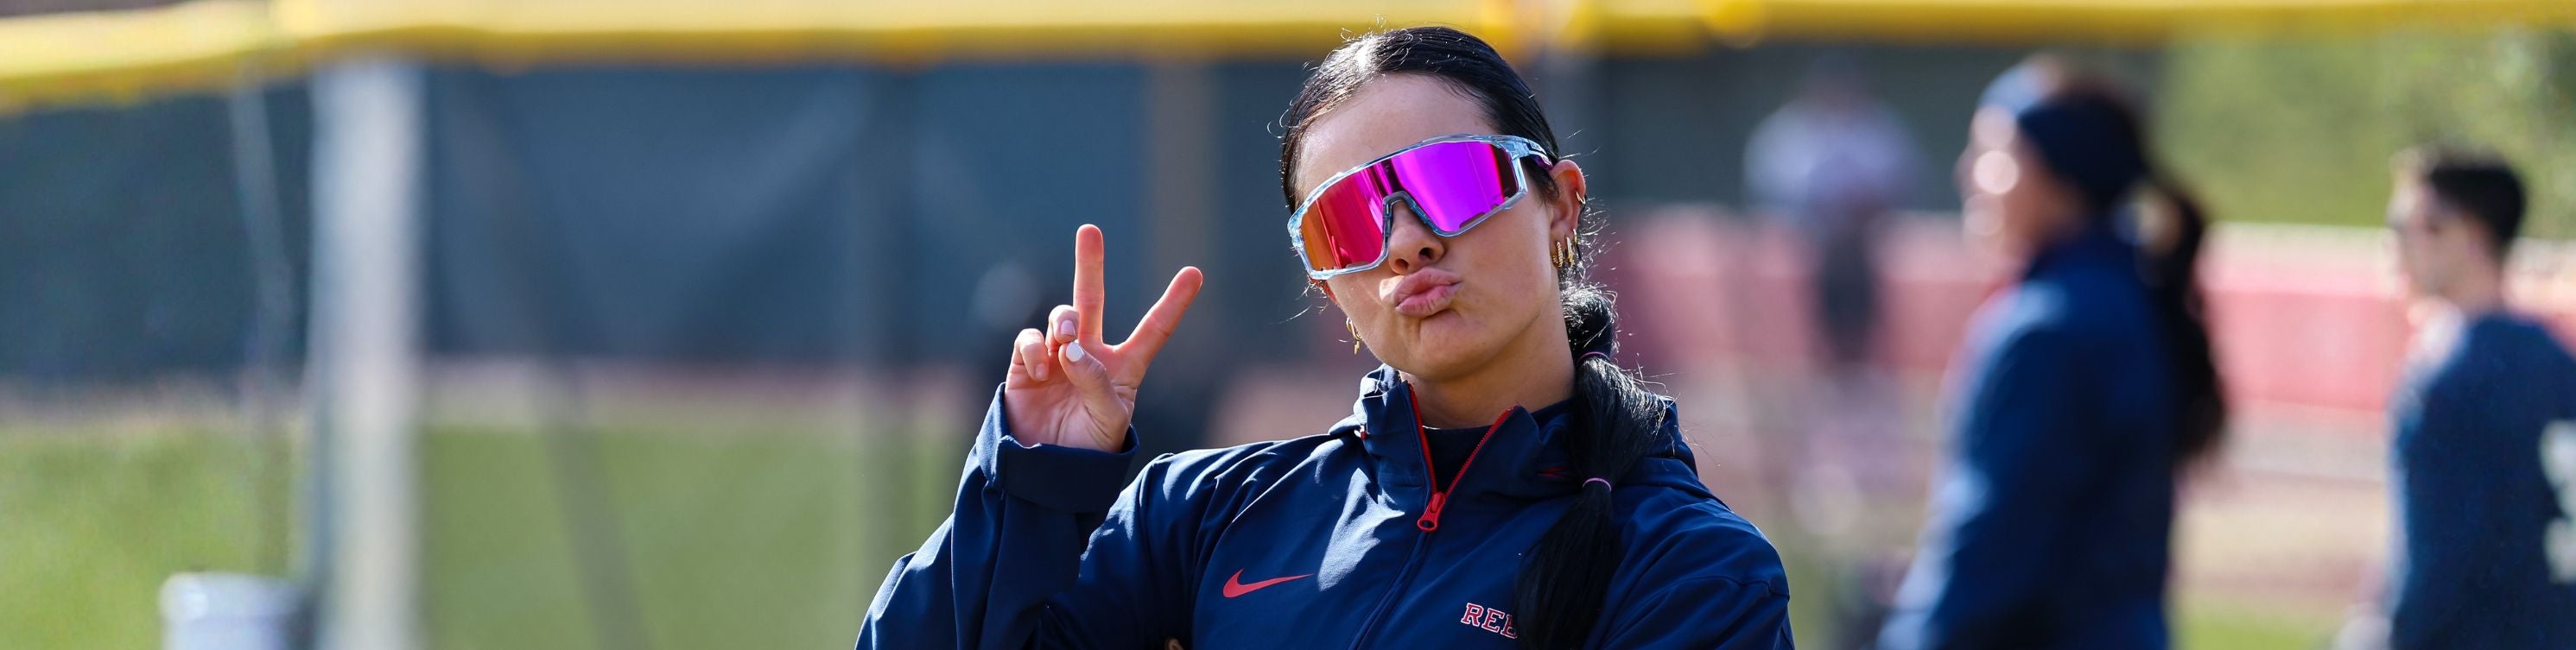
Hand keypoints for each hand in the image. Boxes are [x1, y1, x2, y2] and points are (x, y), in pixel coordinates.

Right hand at [1003, 224, 1203, 451]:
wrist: (1045, 474)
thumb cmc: (1089, 452)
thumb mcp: (1109, 421)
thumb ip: (1098, 383)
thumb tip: (1073, 350)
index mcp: (1125, 368)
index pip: (1154, 330)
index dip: (1174, 303)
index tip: (1195, 274)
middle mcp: (1090, 356)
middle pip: (1093, 301)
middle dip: (1090, 265)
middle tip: (1090, 231)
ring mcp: (1057, 357)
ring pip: (1062, 316)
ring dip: (1066, 320)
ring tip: (1068, 338)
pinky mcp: (1025, 366)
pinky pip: (1030, 340)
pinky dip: (1035, 348)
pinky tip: (1041, 368)